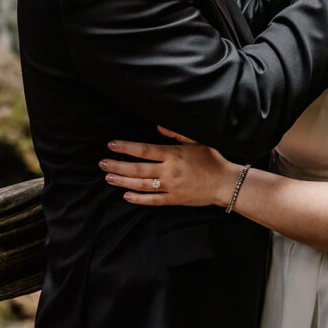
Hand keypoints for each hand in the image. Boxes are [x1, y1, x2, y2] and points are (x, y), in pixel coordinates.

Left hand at [99, 126, 242, 207]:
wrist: (224, 183)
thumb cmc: (211, 159)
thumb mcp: (196, 140)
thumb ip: (176, 133)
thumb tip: (158, 125)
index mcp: (173, 154)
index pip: (144, 150)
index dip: (126, 148)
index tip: (112, 145)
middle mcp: (169, 171)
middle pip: (137, 169)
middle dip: (117, 166)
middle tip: (102, 163)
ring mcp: (170, 187)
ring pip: (141, 185)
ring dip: (123, 181)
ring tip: (108, 178)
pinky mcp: (173, 200)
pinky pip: (152, 201)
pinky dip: (138, 199)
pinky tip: (126, 195)